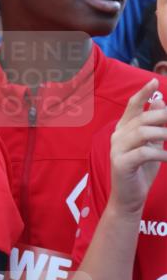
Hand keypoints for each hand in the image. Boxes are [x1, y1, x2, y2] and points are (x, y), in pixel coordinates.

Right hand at [109, 80, 166, 215]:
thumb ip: (154, 125)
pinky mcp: (120, 163)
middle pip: (142, 118)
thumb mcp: (152, 144)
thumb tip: (160, 101)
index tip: (154, 81)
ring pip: (143, 132)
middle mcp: (117, 136)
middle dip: (164, 117)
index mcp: (123, 129)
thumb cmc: (142, 171)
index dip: (142, 93)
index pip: (132, 106)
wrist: (129, 198)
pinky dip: (161, 153)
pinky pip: (144, 152)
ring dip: (165, 134)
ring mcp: (116, 149)